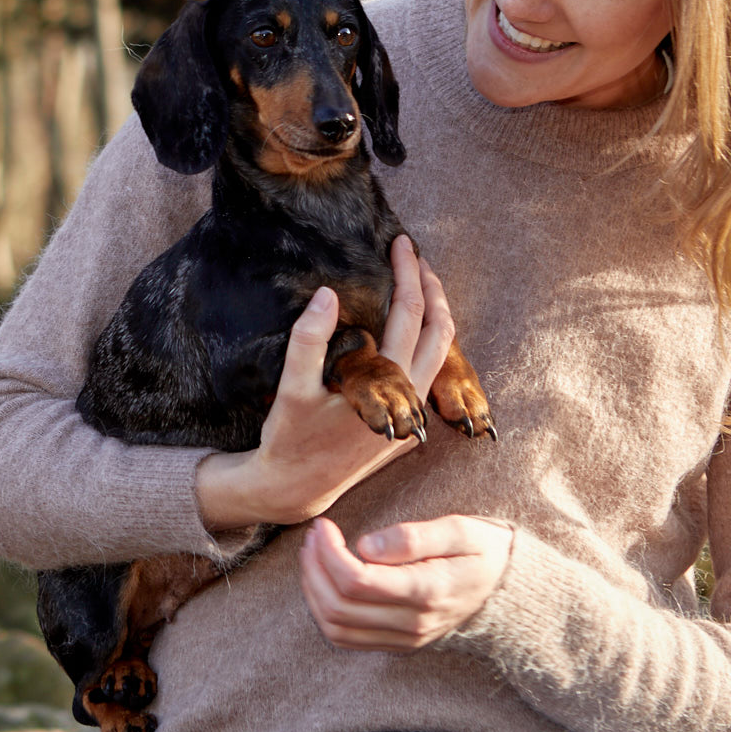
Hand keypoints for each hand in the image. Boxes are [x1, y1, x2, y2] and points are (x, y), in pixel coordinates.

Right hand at [194, 236, 456, 531]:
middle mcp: (409, 399)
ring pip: (441, 354)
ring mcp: (411, 414)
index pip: (409, 314)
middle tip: (414, 257)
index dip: (407, 274)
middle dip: (431, 288)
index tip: (399, 243)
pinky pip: (429, 374)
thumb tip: (328, 293)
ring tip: (419, 286)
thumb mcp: (291, 389)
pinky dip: (426, 343)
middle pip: (440, 330)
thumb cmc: (289, 439)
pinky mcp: (404, 424)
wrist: (294, 488)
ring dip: (435, 315)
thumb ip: (309, 339)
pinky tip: (408, 331)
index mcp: (388, 385)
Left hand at [299, 515, 512, 650]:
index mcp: (428, 591)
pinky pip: (346, 639)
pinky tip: (325, 582)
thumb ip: (413, 537)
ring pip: (336, 627)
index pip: (357, 581)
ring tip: (313, 555)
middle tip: (315, 536)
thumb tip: (366, 545)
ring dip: (314, 590)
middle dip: (314, 568)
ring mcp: (405, 639)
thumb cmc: (484, 550)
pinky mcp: (398, 644)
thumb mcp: (460, 530)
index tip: (325, 525)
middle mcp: (413, 623)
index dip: (329, 552)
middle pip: (339, 606)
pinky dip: (325, 612)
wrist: (508, 588)